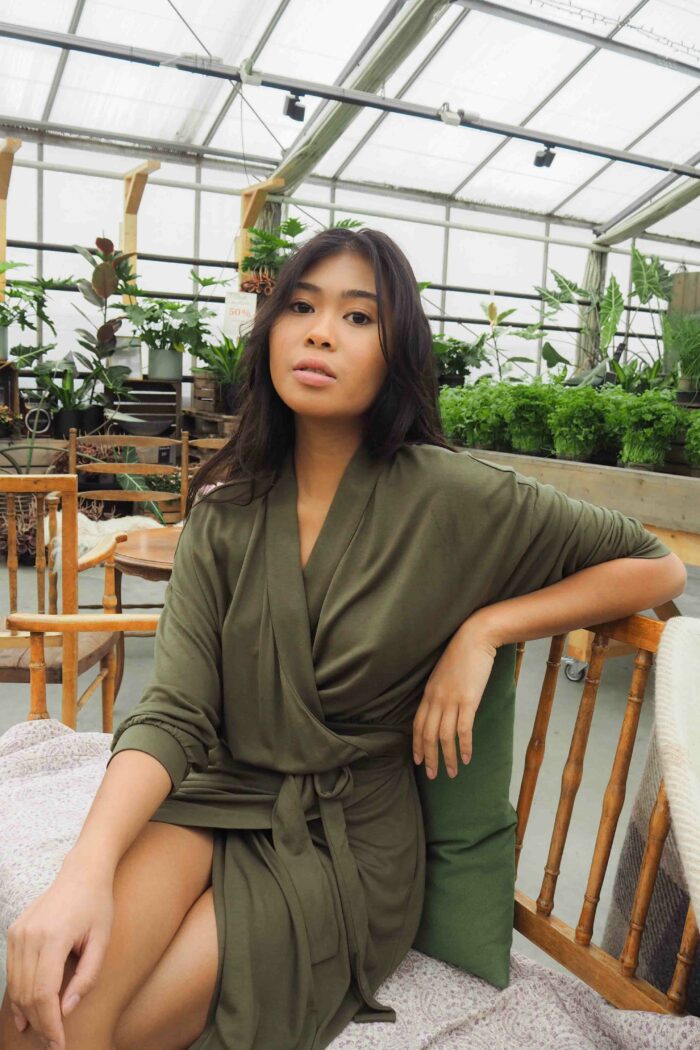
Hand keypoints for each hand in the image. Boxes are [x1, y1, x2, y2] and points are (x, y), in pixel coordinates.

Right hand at [6, 855, 113, 1049]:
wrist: (82, 873)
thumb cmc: (97, 906)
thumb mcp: (102, 941)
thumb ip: (86, 977)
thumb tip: (65, 1010)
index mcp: (53, 937)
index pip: (44, 993)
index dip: (50, 1024)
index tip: (59, 1044)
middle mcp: (29, 936)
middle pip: (27, 994)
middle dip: (40, 1024)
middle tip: (53, 1044)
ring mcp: (18, 933)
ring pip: (15, 986)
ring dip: (27, 1014)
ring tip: (43, 1033)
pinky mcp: (14, 932)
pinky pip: (11, 972)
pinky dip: (18, 996)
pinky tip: (25, 1015)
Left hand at [413, 617, 497, 779]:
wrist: (475, 638)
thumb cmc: (462, 655)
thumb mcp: (443, 675)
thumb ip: (440, 693)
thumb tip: (442, 710)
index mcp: (428, 693)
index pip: (417, 725)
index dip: (416, 745)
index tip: (418, 760)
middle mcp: (436, 699)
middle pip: (427, 735)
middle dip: (429, 758)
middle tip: (432, 775)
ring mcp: (451, 700)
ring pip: (444, 737)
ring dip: (447, 757)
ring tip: (451, 772)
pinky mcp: (469, 700)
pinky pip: (463, 730)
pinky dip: (464, 746)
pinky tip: (467, 758)